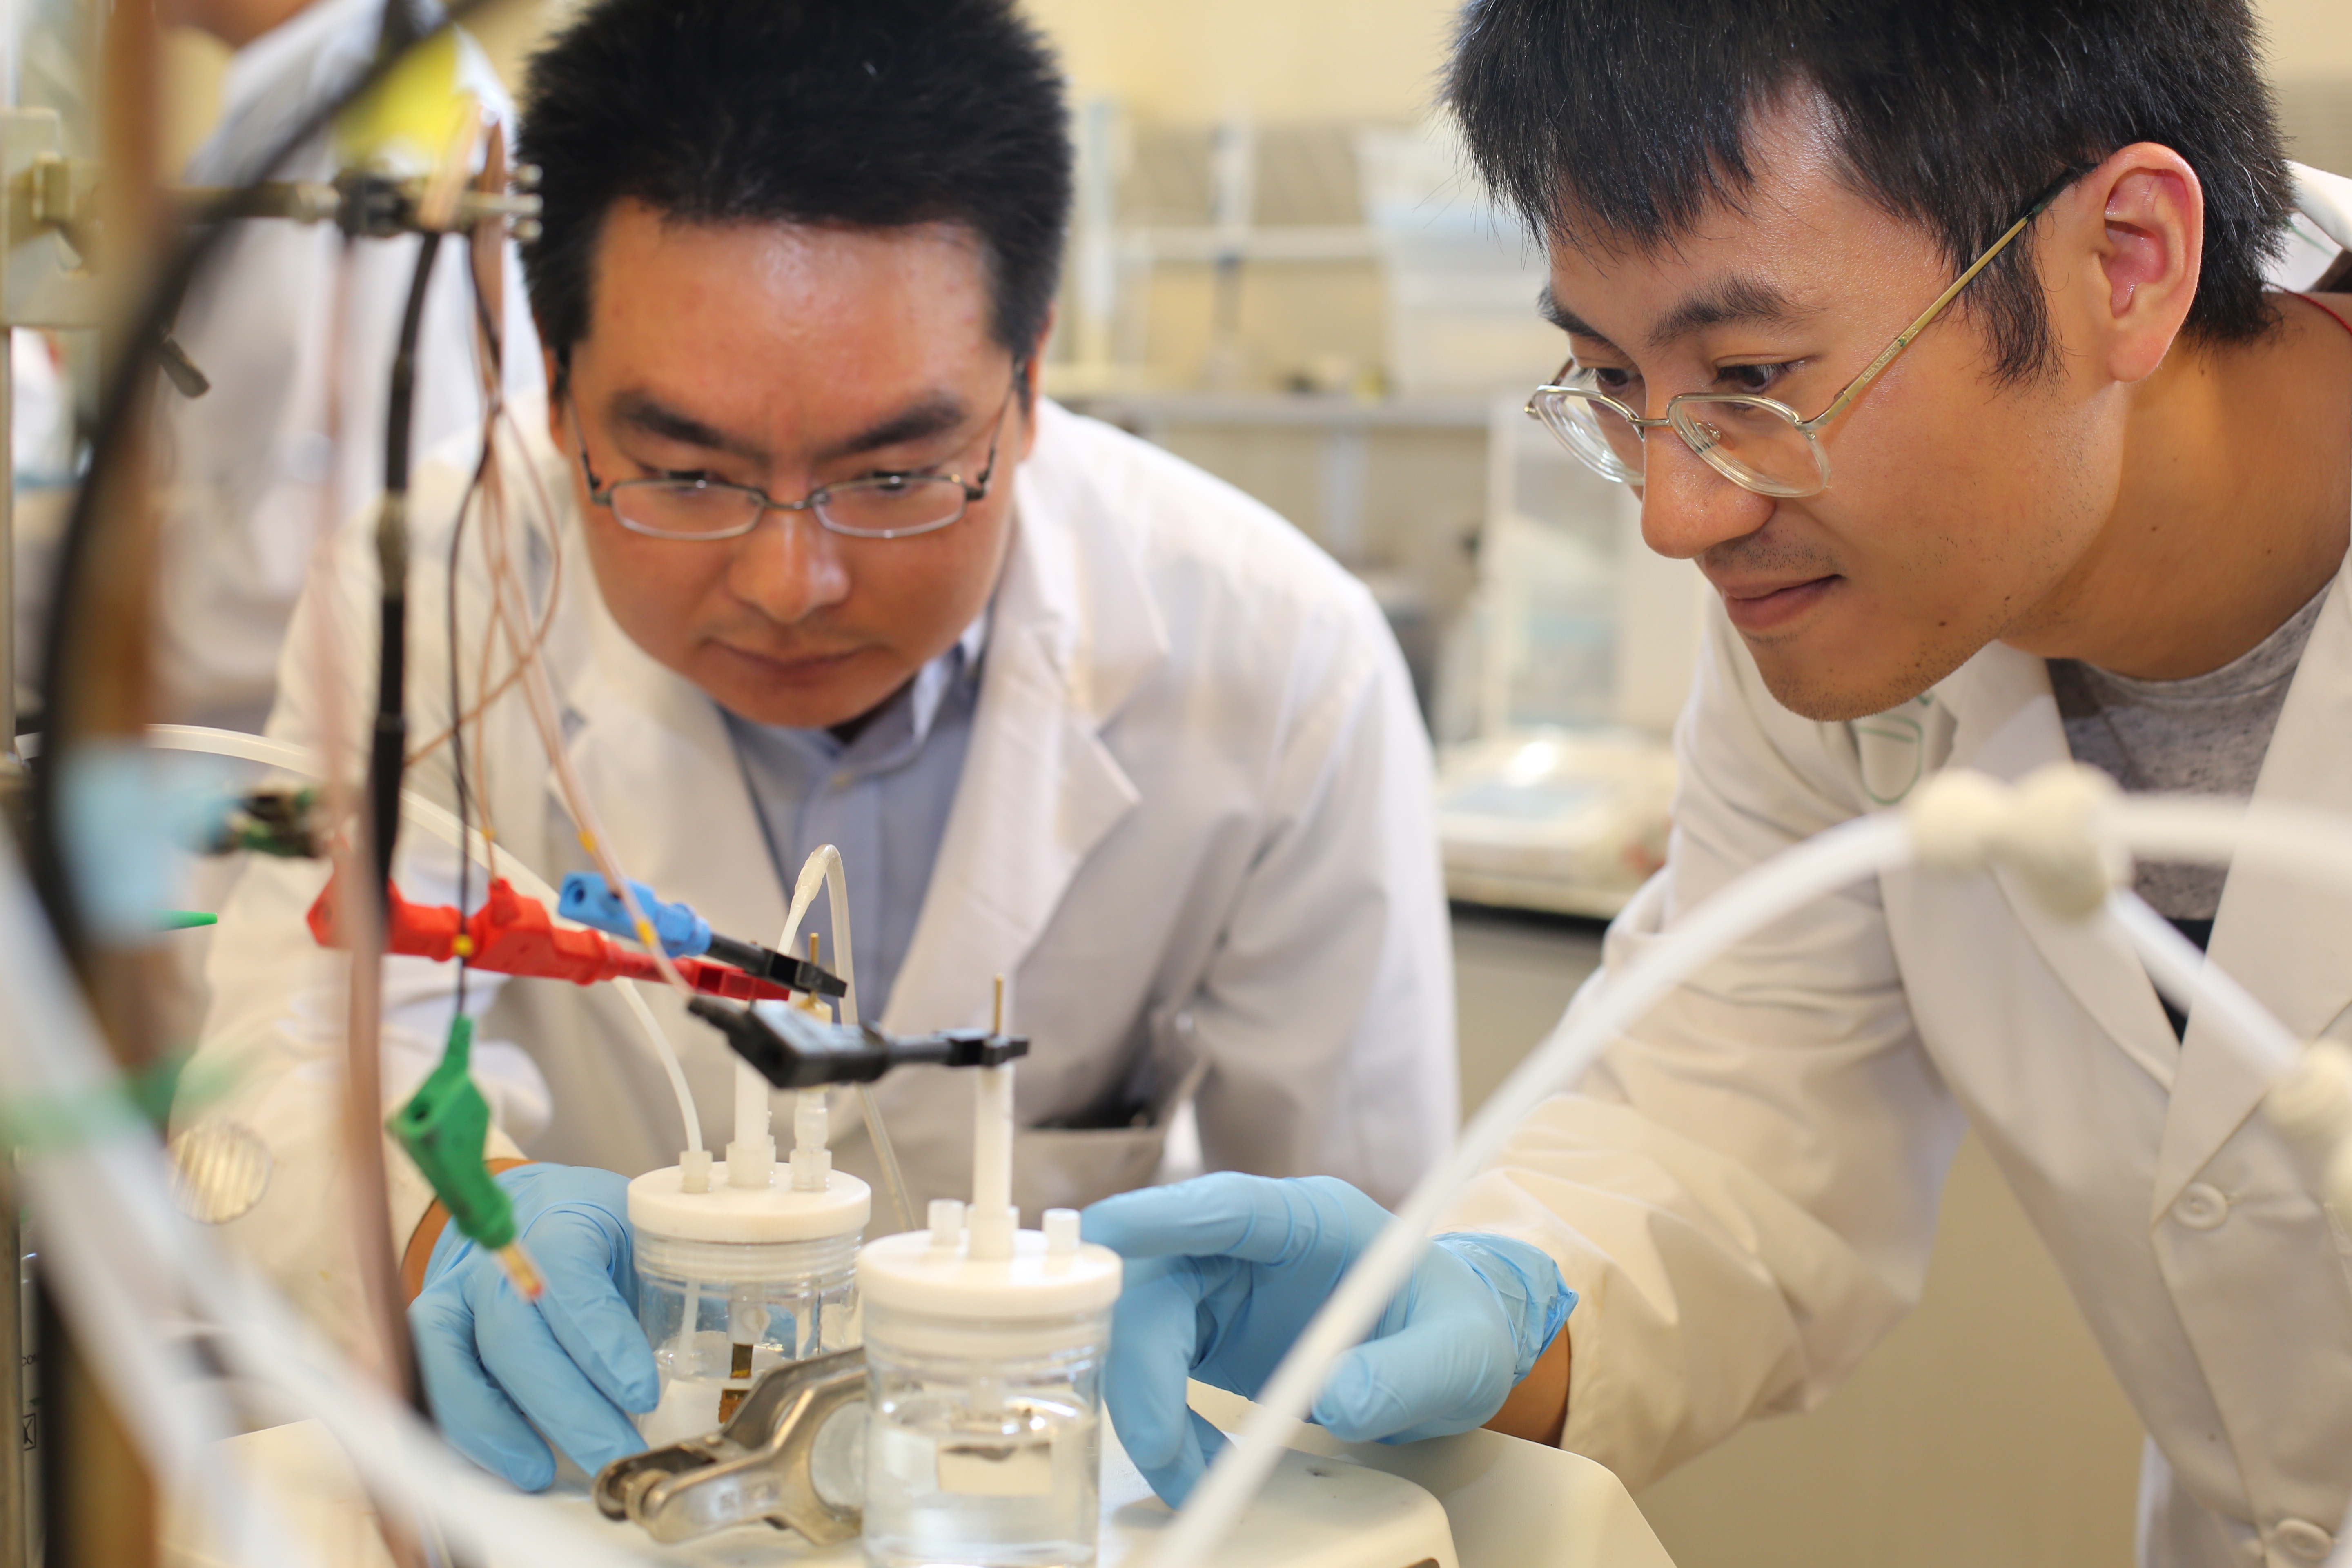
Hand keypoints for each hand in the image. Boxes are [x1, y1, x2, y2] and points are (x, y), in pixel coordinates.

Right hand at [409, 1164, 655, 1488]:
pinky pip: (435, 1385)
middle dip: (567, 1406)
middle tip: (615, 1453)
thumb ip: (677, 1281)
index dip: (602, 1341)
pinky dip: (467, 1431)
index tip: (641, 1392)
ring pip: (463, 1364)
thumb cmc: (595, 1231)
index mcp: (558, 1224)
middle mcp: (495, 1260)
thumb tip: (753, 1331)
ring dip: (504, 1429)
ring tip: (547, 1473)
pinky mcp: (434, 1331)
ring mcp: (456, 1295)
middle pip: (517, 1335)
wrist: (527, 1211)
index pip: (571, 1280)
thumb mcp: (641, 1234)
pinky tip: (507, 1464)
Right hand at [1081, 1173, 1572, 1504]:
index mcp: (1311, 1219)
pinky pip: (1152, 1366)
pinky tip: (1192, 1460)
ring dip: (1143, 1401)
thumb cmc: (1454, 1329)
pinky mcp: (1204, 1329)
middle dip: (1140, 1360)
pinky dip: (1159, 1419)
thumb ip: (1403, 1375)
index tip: (1106, 1234)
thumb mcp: (1456, 1353)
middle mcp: (1249, 1242)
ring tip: (1188, 1473)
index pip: (1226, 1205)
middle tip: (1163, 1449)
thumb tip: (1333, 1400)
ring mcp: (1219, 1283)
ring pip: (1139, 1322)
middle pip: (1157, 1275)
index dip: (1162, 1216)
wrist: (1443, 1351)